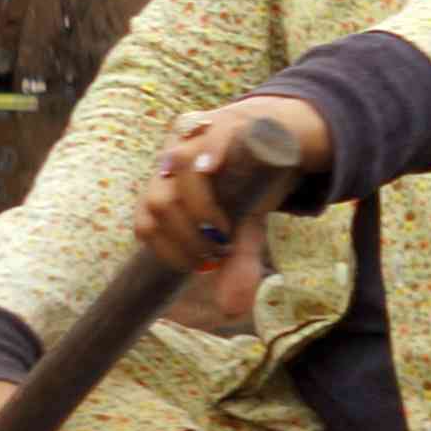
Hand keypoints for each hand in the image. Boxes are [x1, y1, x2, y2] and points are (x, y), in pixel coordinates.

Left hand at [135, 93, 331, 327]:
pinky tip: (214, 169)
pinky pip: (212, 133)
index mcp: (165, 184)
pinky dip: (209, 151)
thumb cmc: (251, 186)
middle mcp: (173, 159)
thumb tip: (234, 310)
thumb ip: (235, 264)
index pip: (145, 222)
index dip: (166, 250)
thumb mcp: (243, 229)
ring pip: (179, 168)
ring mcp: (199, 136)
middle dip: (185, 236)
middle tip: (216, 252)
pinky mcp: (230, 121)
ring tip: (225, 230)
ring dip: (199, 207)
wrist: (284, 139)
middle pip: (158, 200)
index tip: (198, 267)